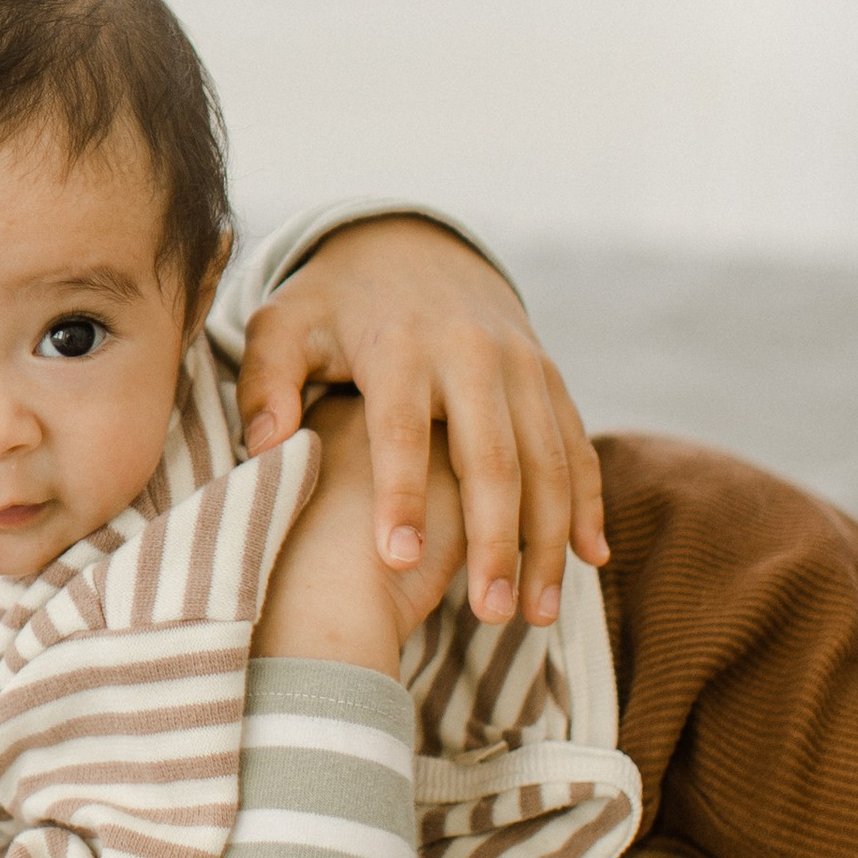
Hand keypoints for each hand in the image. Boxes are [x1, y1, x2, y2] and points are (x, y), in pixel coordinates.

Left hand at [237, 214, 605, 628]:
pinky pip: (576, 444)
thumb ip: (266, 380)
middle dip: (495, 540)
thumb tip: (270, 443)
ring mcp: (520, 364)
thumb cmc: (333, 303)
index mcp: (399, 345)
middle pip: (491, 456)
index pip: (401, 429)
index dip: (400, 495)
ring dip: (548, 538)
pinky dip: (587, 500)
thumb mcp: (282, 323)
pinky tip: (590, 557)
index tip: (396, 560)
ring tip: (536, 613)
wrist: (412, 244)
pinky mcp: (549, 376)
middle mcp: (471, 353)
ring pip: (546, 460)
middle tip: (492, 613)